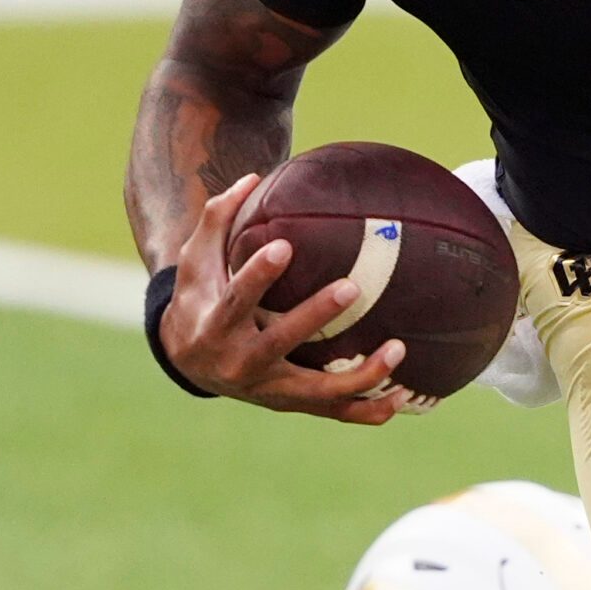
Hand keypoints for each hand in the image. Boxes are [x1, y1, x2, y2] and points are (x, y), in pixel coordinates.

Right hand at [157, 174, 405, 423]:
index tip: (283, 247)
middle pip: (279, 342)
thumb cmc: (200, 298)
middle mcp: (241, 363)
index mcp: (215, 326)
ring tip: (398, 348)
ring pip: (316, 390)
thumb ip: (218, 219)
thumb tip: (251, 177)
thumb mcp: (197, 261)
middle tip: (351, 286)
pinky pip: (333, 412)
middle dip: (312, 316)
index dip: (258, 276)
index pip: (236, 300)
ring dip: (359, 375)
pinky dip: (366, 410)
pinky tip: (400, 397)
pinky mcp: (291, 404)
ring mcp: (269, 390)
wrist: (190, 360)